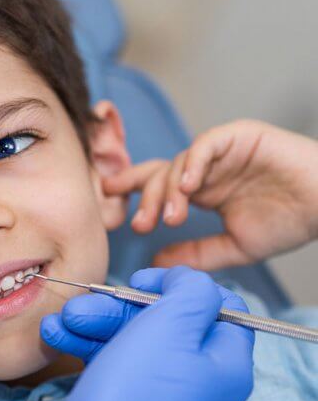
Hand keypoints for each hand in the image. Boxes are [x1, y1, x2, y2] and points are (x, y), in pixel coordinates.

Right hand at [26, 267, 254, 400]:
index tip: (139, 280)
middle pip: (165, 327)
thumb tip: (187, 282)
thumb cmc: (134, 399)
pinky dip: (89, 352)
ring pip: (133, 348)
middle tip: (81, 305)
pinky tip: (56, 339)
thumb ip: (190, 292)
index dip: (178, 287)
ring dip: (94, 327)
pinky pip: (116, 372)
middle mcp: (202, 388)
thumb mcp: (170, 328)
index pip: (219, 309)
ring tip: (57, 323)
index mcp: (226, 367)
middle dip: (118, 309)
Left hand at [105, 120, 317, 269]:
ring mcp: (222, 151)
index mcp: (203, 190)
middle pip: (160, 174)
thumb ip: (194, 254)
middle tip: (142, 225)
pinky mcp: (241, 136)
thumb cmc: (291, 222)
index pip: (157, 185)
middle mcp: (207, 169)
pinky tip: (189, 186)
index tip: (109, 205)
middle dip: (145, 199)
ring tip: (171, 218)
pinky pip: (207, 144)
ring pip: (179, 162)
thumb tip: (156, 264)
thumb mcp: (233, 247)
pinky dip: (193, 163)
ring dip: (170, 191)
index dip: (131, 191)